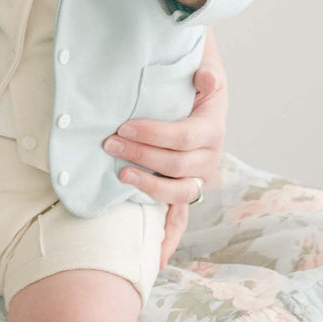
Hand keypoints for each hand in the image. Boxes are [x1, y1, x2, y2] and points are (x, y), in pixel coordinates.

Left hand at [101, 29, 228, 266]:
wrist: (188, 86)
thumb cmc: (186, 75)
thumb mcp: (198, 62)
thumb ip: (202, 69)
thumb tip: (204, 77)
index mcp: (212, 125)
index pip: (185, 137)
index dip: (154, 134)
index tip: (124, 127)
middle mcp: (209, 156)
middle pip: (179, 166)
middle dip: (143, 156)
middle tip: (109, 145)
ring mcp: (196, 178)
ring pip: (179, 193)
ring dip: (149, 188)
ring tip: (121, 176)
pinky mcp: (183, 192)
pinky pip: (178, 221)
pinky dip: (167, 240)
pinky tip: (154, 259)